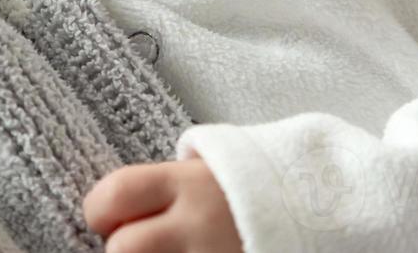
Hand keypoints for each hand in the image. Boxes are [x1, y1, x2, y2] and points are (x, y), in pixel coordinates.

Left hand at [83, 157, 243, 251]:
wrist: (316, 209)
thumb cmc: (246, 191)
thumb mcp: (205, 172)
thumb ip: (160, 188)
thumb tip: (108, 212)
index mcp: (189, 184)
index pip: (115, 194)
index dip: (100, 209)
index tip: (108, 216)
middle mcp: (198, 227)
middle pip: (123, 249)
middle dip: (123, 251)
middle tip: (137, 247)